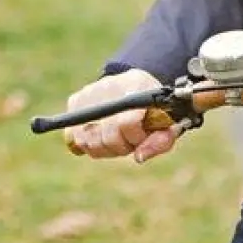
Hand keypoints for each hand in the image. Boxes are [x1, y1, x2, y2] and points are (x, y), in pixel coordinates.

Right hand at [63, 69, 178, 163]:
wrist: (138, 86)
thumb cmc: (155, 110)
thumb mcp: (168, 124)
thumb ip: (160, 141)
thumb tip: (138, 158)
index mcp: (137, 86)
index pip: (126, 122)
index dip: (135, 137)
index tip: (142, 135)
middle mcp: (109, 85)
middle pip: (107, 135)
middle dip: (121, 146)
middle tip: (130, 139)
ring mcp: (89, 92)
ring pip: (87, 140)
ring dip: (104, 147)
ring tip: (116, 138)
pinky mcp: (75, 100)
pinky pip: (74, 136)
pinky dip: (88, 142)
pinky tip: (101, 135)